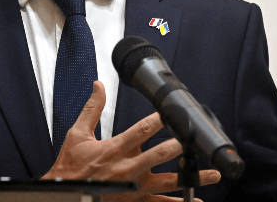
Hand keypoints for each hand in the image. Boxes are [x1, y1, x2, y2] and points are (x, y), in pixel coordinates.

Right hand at [42, 81, 220, 200]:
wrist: (65, 194)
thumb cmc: (71, 167)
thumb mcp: (77, 134)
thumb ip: (92, 109)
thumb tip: (98, 86)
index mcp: (115, 148)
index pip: (142, 130)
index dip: (159, 119)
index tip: (173, 111)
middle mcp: (128, 168)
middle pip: (160, 154)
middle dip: (180, 146)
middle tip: (196, 139)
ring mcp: (135, 186)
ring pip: (169, 181)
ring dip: (192, 177)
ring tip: (211, 173)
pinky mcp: (136, 200)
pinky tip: (195, 200)